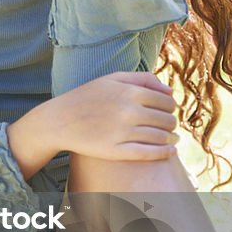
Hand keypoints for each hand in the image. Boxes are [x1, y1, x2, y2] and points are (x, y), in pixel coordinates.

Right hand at [55, 71, 177, 161]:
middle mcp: (129, 111)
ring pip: (161, 137)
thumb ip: (143, 79)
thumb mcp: (112, 78)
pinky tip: (171, 152)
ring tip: (171, 139)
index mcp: (130, 92)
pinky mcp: (117, 151)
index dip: (171, 108)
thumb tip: (170, 91)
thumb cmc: (87, 97)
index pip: (167, 102)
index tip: (167, 112)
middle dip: (171, 123)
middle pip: (166, 120)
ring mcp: (123, 132)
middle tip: (168, 126)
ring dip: (171, 138)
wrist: (60, 120)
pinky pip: (149, 153)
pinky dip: (165, 153)